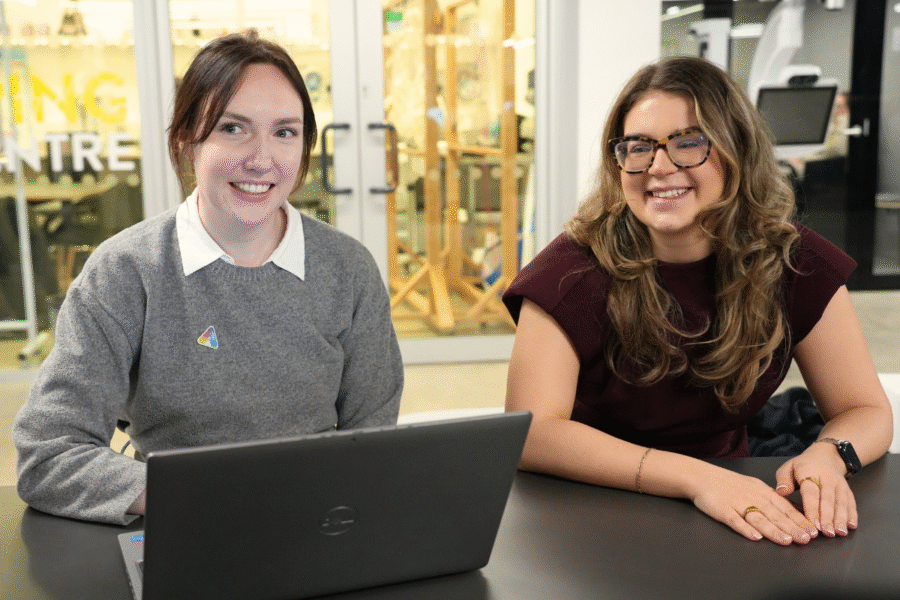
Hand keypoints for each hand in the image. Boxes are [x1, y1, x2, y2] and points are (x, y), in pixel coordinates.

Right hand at [690, 464, 817, 544]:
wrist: (702, 476)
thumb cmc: (730, 483)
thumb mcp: (755, 486)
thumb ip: (773, 500)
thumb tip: (795, 513)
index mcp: (762, 492)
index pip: (784, 508)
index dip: (799, 520)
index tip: (813, 531)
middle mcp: (752, 497)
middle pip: (774, 515)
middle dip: (791, 528)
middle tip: (805, 539)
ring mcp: (737, 504)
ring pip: (758, 518)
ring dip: (773, 530)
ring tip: (785, 540)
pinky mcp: (722, 510)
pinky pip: (735, 521)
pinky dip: (745, 529)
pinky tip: (755, 537)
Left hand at [775, 444, 857, 537]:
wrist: (826, 455)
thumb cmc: (803, 466)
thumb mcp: (788, 467)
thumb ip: (783, 479)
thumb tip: (782, 492)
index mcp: (809, 472)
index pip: (811, 492)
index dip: (812, 508)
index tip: (812, 523)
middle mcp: (827, 478)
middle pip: (828, 499)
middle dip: (828, 517)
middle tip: (827, 533)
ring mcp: (839, 484)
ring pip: (841, 502)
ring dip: (841, 518)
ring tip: (839, 532)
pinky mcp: (848, 490)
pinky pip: (851, 502)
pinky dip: (852, 514)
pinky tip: (851, 526)